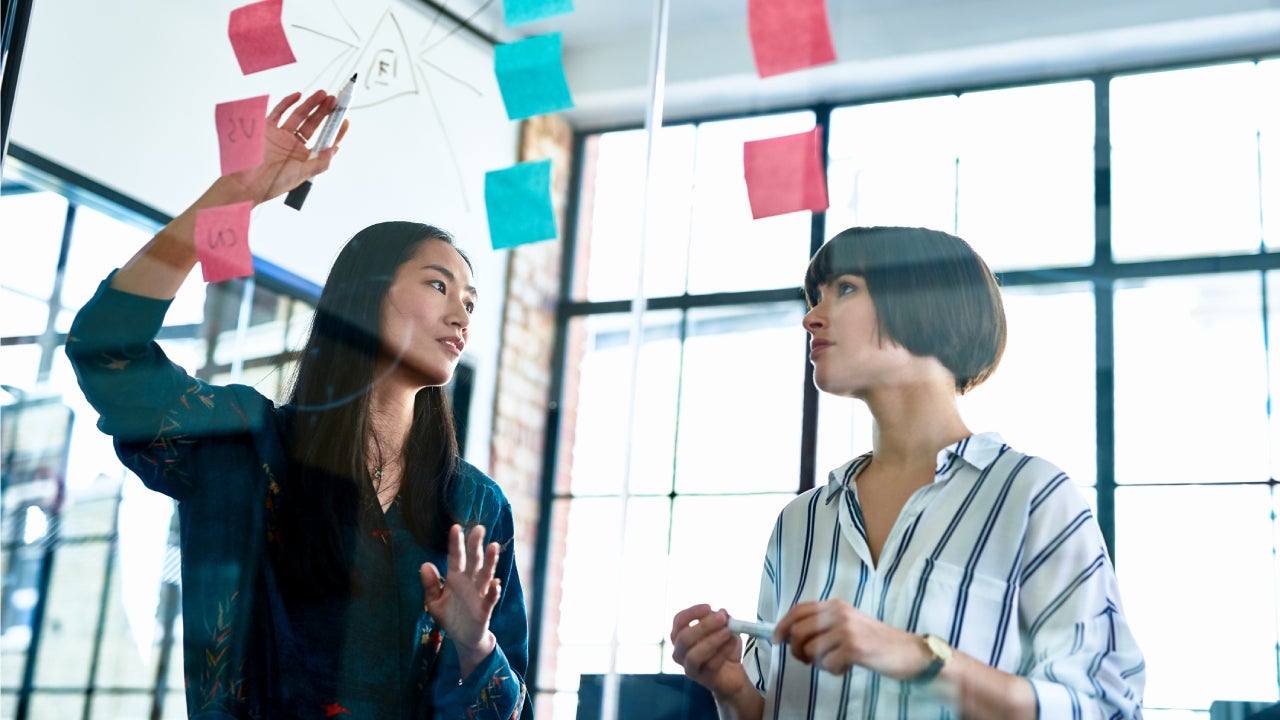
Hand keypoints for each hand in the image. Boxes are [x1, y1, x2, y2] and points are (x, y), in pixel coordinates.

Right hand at [223, 89, 349, 204]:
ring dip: (311, 104)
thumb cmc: (274, 183)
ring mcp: (281, 135)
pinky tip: (298, 95)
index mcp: (304, 155)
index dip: (335, 130)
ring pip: (299, 115)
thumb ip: (320, 162)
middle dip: (324, 112)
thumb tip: (334, 149)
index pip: (324, 140)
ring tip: (323, 95)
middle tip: (334, 101)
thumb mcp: (302, 174)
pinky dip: (287, 102)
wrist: (248, 182)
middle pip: (313, 124)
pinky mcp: (267, 128)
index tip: (344, 120)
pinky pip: (279, 112)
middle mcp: (294, 144)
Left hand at [420, 524, 500, 673]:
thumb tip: (424, 564)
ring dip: (490, 562)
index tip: (456, 528)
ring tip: (493, 546)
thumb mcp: (434, 603)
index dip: (456, 544)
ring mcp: (479, 594)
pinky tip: (496, 583)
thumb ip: (430, 585)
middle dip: (476, 545)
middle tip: (479, 529)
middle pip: (474, 561)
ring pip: (485, 575)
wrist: (464, 638)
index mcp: (456, 579)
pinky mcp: (485, 609)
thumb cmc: (450, 617)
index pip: (456, 558)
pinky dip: (493, 592)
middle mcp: (469, 582)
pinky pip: (490, 599)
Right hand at [670, 605, 752, 700]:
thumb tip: (722, 612)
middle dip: (704, 626)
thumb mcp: (724, 629)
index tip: (709, 607)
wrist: (733, 675)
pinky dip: (723, 651)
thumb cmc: (724, 648)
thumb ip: (722, 620)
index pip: (678, 621)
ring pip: (694, 655)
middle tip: (722, 618)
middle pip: (684, 638)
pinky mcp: (703, 679)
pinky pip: (710, 665)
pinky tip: (733, 642)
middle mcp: (680, 652)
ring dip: (712, 640)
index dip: (692, 613)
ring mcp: (689, 668)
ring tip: (728, 631)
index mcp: (680, 636)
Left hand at [774, 600, 924, 678]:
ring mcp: (847, 629)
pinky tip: (847, 667)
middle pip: (797, 631)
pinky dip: (833, 671)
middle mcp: (839, 613)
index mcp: (836, 605)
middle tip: (809, 660)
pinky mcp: (854, 648)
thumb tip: (790, 635)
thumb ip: (824, 625)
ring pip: (810, 650)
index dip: (782, 625)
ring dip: (818, 663)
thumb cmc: (876, 641)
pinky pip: (827, 664)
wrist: (909, 652)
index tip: (775, 639)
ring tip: (835, 662)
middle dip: (797, 650)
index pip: (798, 610)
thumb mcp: (848, 624)